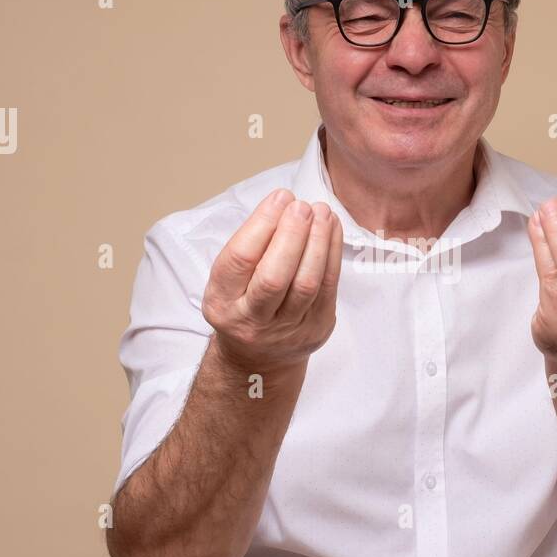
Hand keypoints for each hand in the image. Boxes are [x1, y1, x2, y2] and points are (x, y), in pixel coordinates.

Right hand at [202, 188, 342, 372]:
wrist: (258, 359)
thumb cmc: (243, 305)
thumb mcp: (227, 281)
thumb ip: (249, 248)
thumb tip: (283, 204)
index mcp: (222, 302)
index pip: (240, 260)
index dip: (262, 224)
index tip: (279, 198)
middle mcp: (251, 320)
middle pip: (274, 276)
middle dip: (292, 235)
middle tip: (302, 206)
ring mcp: (287, 329)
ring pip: (307, 283)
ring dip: (318, 242)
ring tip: (322, 212)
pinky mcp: (317, 328)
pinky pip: (329, 287)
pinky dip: (333, 253)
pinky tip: (333, 229)